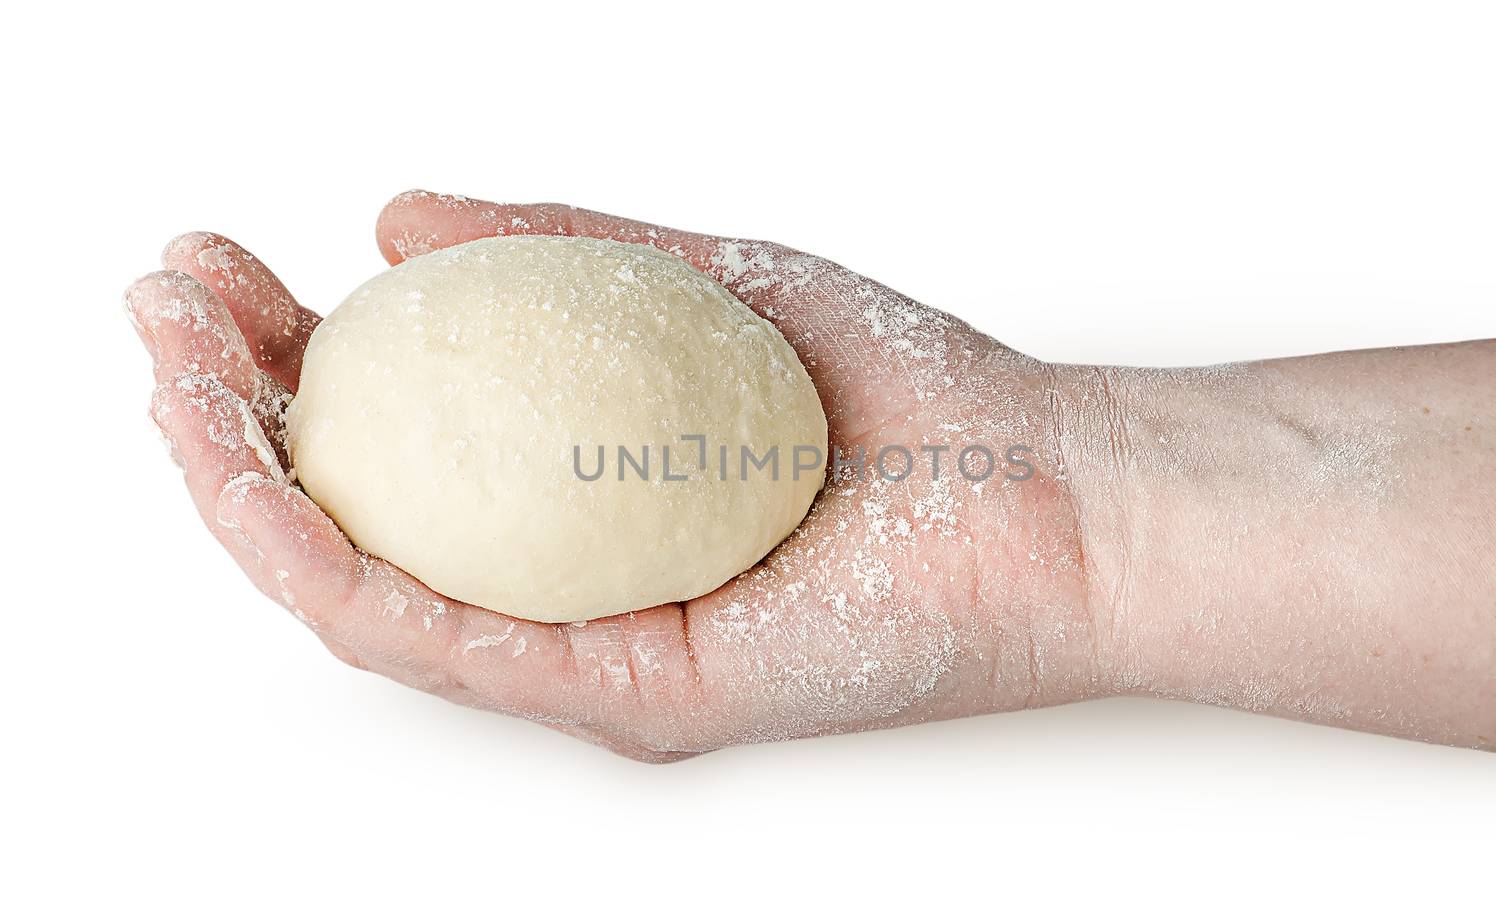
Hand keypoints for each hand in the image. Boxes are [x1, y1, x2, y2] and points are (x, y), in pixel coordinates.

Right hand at [127, 191, 1107, 760]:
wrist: (1042, 491)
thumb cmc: (901, 394)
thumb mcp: (703, 278)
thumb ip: (558, 249)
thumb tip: (399, 217)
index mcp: (573, 497)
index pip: (392, 434)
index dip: (281, 352)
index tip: (225, 263)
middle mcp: (563, 581)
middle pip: (353, 514)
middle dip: (226, 410)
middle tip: (164, 303)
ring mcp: (583, 648)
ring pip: (365, 588)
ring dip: (240, 488)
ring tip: (170, 372)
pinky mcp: (623, 696)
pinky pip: (443, 641)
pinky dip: (331, 562)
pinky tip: (259, 476)